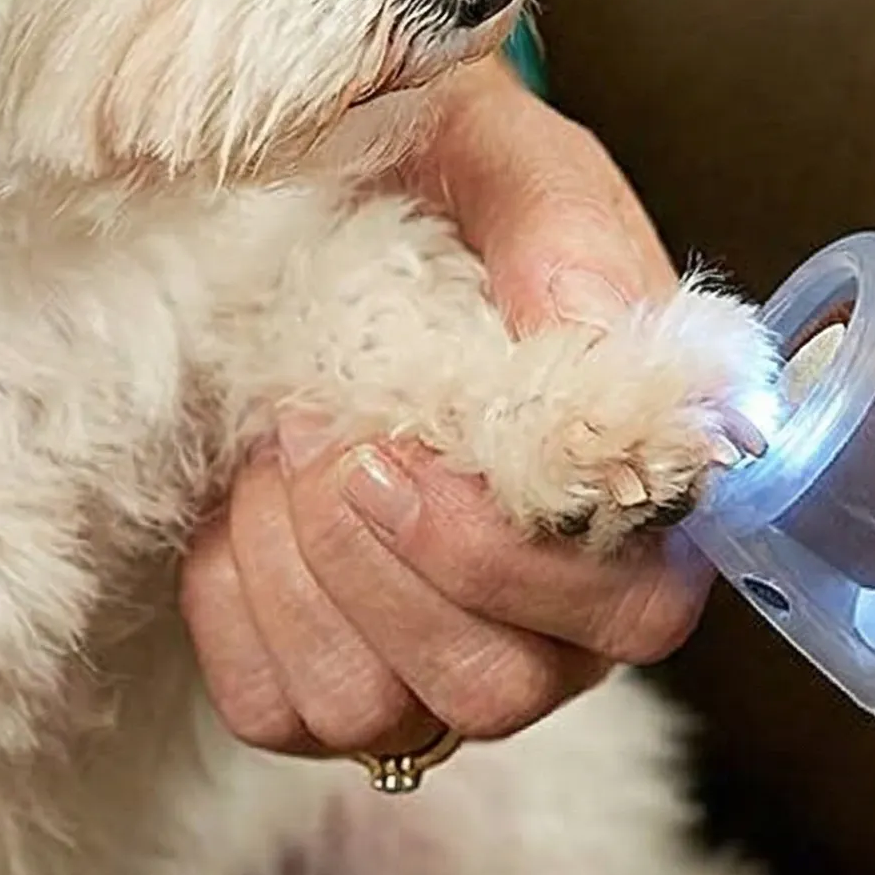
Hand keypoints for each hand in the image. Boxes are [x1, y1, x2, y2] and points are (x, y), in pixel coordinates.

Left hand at [183, 57, 708, 756]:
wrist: (330, 211)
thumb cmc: (438, 190)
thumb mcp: (502, 160)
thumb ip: (563, 227)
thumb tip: (591, 327)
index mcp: (641, 504)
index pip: (628, 614)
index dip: (505, 559)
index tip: (399, 450)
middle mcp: (562, 616)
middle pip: (497, 689)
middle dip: (376, 565)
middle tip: (317, 430)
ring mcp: (445, 662)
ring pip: (375, 713)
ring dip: (296, 575)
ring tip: (279, 451)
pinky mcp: (332, 684)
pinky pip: (277, 708)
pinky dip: (233, 608)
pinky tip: (240, 509)